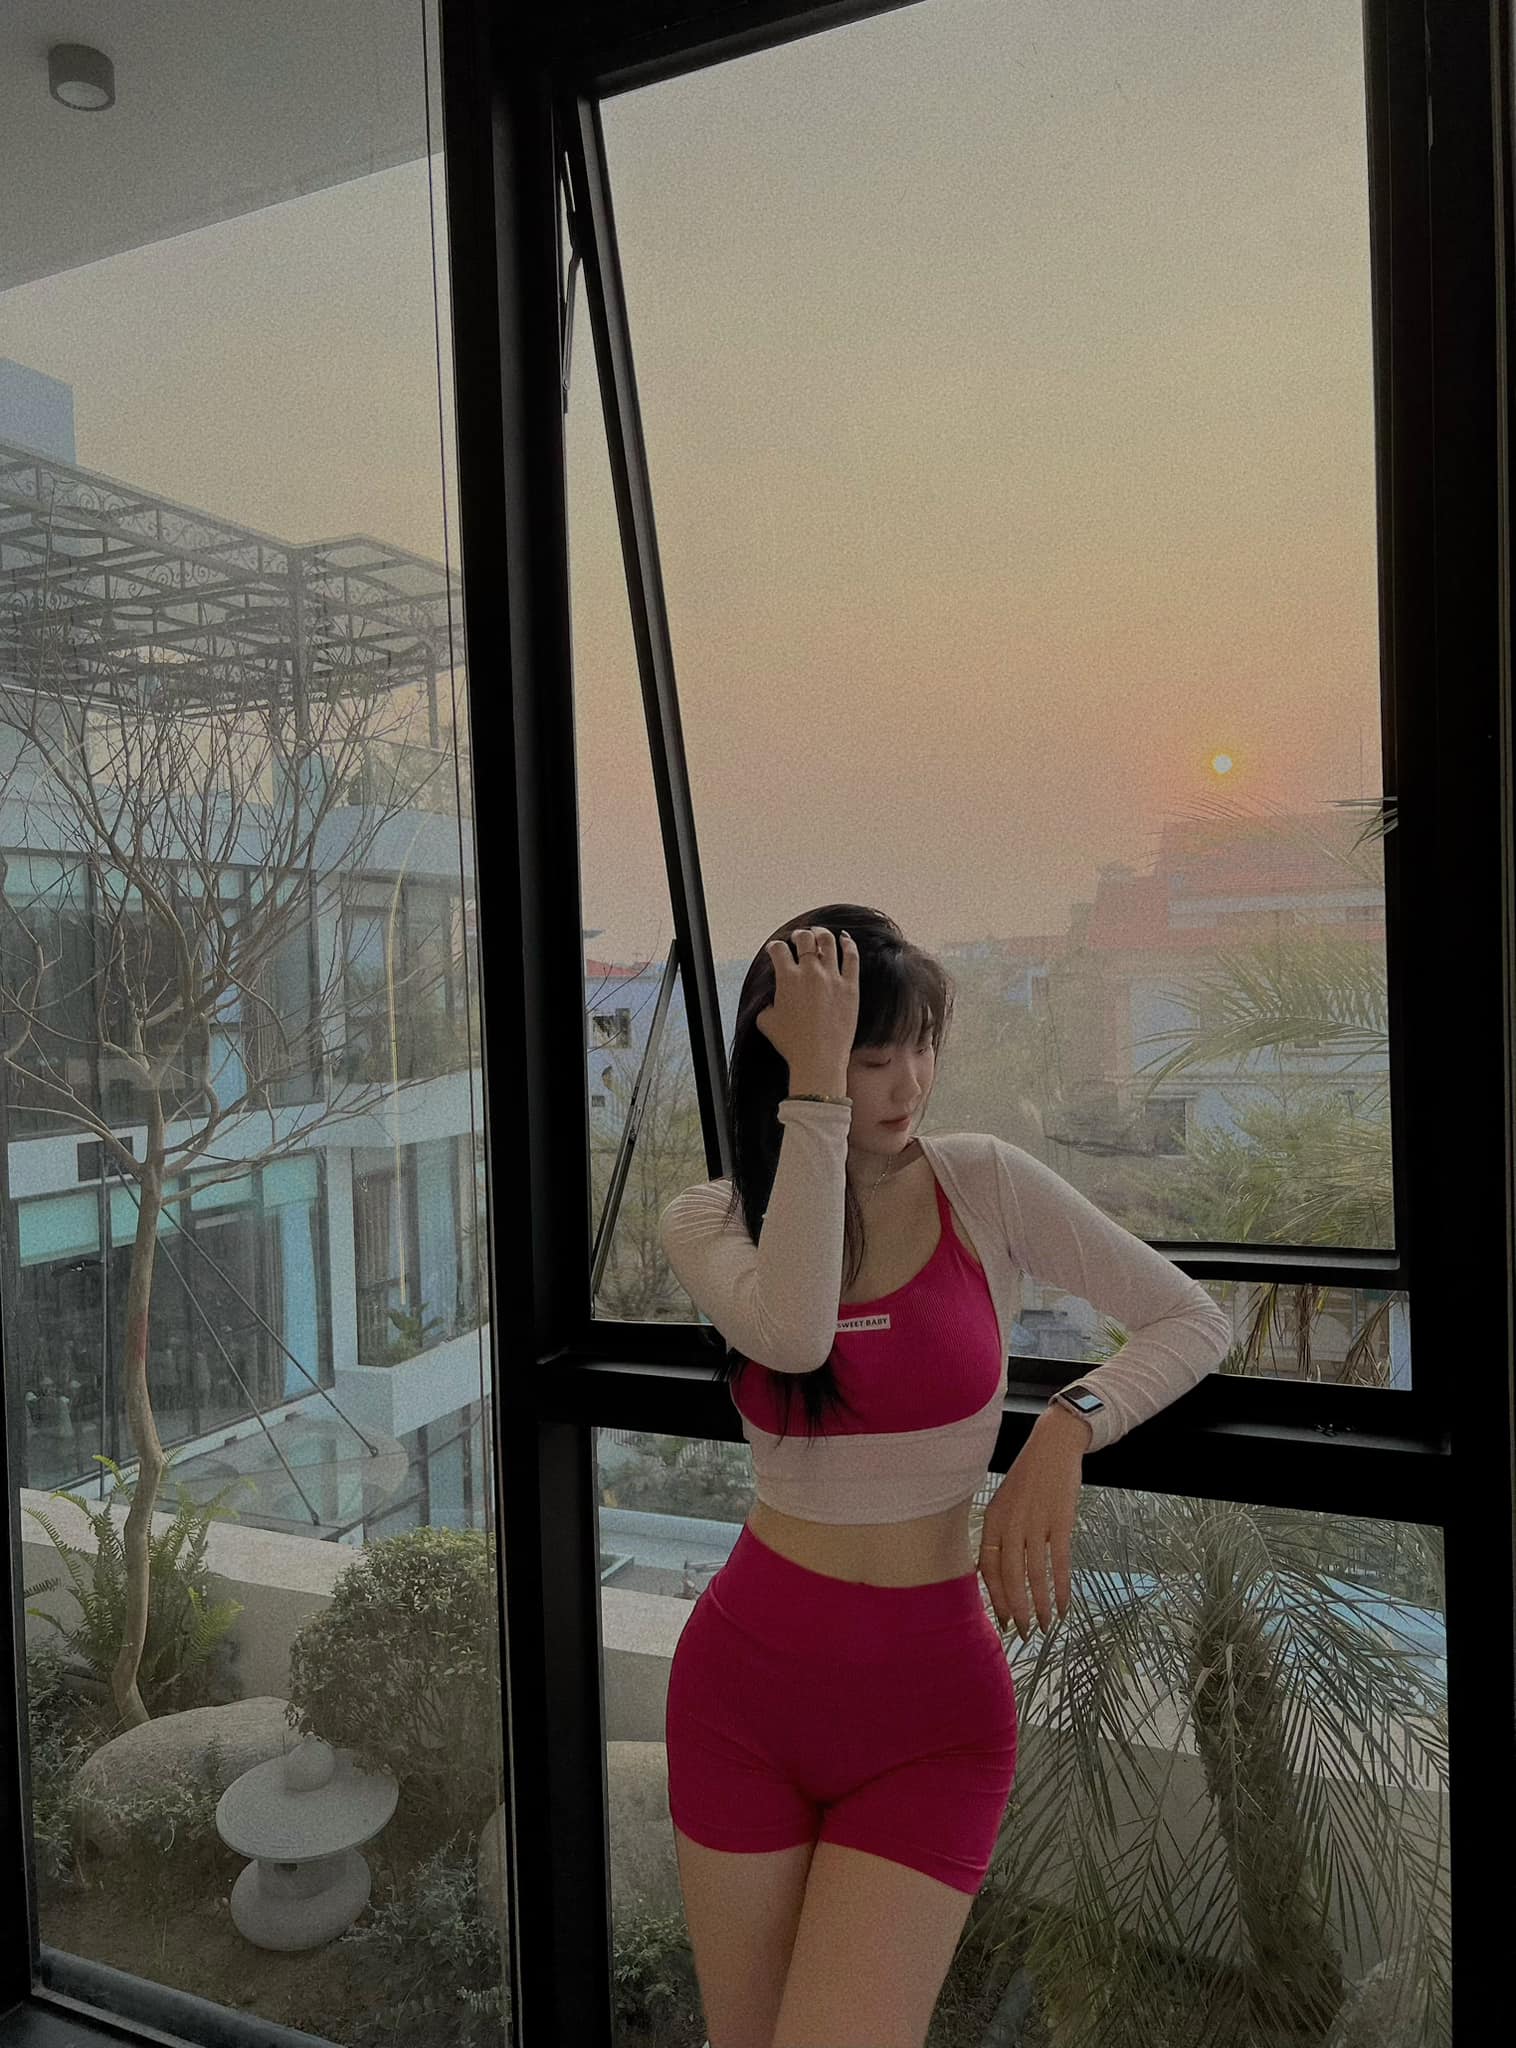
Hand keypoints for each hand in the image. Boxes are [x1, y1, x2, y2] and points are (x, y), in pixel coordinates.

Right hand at [755, 925, 859, 1075]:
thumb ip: (766, 1004)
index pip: (778, 950)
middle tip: (798, 938)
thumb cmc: (791, 1043)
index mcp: (787, 978)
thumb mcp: (766, 1021)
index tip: (775, 950)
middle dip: (799, 935)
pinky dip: (848, 944)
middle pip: (804, 939)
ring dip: (821, 934)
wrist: (819, 1058)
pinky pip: (852, 957)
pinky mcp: (850, 986)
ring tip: (819, 933)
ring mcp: (832, 978)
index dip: (774, 947)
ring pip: (828, 942)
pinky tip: (845, 939)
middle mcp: (810, 972)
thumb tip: (770, 1000)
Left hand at [978, 1408, 1088, 1639]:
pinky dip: (1062, 1588)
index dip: (996, 1598)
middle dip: (1017, 1609)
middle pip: (1011, 1577)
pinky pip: (1059, 1563)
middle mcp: (1010, 1524)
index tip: (1004, 1620)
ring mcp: (1035, 1523)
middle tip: (1025, 1633)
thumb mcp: (1004, 1502)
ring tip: (1046, 1626)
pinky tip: (1065, 1605)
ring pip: (1034, 1575)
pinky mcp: (1060, 1522)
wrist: (1053, 1446)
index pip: (990, 1569)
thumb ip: (999, 1534)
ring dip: (1040, 1605)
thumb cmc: (1028, 1478)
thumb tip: (996, 1572)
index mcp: (992, 1520)